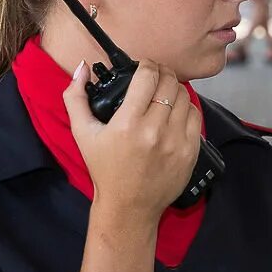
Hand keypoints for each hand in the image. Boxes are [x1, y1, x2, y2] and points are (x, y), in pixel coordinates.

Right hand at [63, 58, 201, 219]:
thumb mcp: (82, 133)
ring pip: (184, 96)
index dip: (147, 64)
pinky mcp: (190, 151)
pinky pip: (195, 115)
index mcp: (128, 123)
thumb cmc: (105, 169)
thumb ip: (75, 98)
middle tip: (154, 76)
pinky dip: (186, 107)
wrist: (129, 206)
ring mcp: (175, 141)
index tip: (143, 66)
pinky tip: (175, 111)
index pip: (147, 76)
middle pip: (169, 82)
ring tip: (164, 92)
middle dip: (162, 73)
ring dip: (174, 88)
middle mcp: (155, 131)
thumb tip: (81, 69)